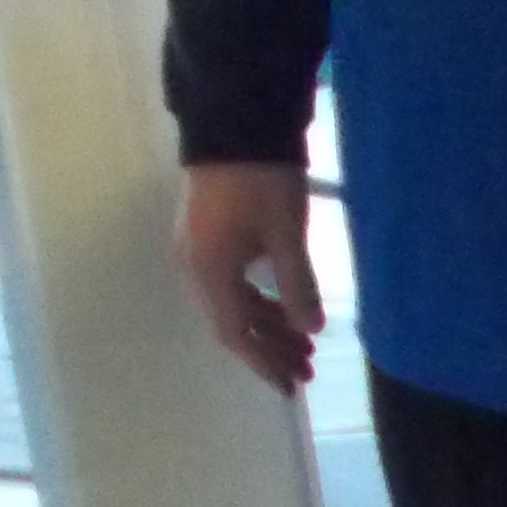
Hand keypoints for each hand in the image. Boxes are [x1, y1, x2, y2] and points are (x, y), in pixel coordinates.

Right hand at [180, 162, 321, 392]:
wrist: (236, 120)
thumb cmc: (262, 177)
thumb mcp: (286, 233)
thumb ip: (297, 284)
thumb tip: (309, 330)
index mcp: (209, 270)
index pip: (236, 333)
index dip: (264, 363)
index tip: (291, 386)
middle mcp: (196, 265)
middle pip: (233, 322)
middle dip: (270, 348)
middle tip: (308, 370)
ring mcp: (201, 249)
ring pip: (235, 301)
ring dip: (268, 324)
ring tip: (306, 344)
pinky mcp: (211, 234)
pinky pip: (234, 281)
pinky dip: (261, 299)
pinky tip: (287, 308)